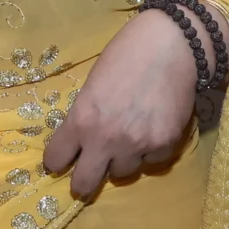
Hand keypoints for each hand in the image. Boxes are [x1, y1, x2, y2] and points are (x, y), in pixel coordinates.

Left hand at [43, 7, 200, 198]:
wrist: (172, 44)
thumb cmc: (127, 54)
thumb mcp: (93, 84)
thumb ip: (86, 115)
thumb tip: (83, 139)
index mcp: (81, 119)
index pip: (56, 158)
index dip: (56, 161)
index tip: (59, 163)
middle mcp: (106, 139)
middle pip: (84, 184)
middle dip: (82, 184)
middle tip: (84, 181)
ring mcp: (137, 145)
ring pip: (122, 173)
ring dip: (121, 161)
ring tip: (128, 140)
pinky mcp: (165, 145)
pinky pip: (152, 161)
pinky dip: (150, 152)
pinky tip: (153, 130)